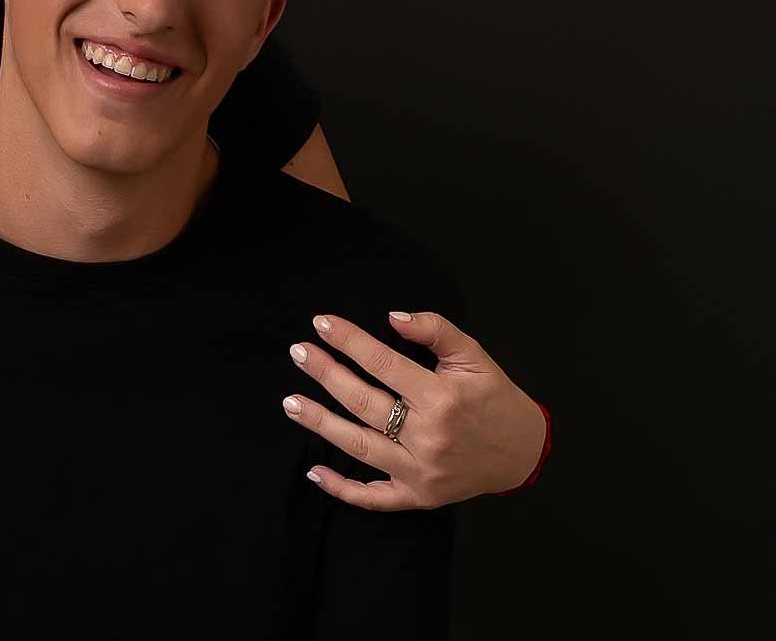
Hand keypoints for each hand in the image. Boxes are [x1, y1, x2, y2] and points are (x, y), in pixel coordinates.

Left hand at [281, 311, 546, 509]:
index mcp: (443, 398)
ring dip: (321, 424)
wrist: (523, 451)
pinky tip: (314, 471)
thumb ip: (435, 330)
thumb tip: (393, 317)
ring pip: (361, 447)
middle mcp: (430, 436)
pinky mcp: (419, 496)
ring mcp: (422, 471)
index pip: (384, 363)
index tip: (321, 323)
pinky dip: (342, 488)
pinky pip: (374, 497)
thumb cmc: (494, 398)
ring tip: (290, 403)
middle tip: (298, 353)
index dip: (350, 341)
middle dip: (326, 375)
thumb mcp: (473, 356)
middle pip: (365, 403)